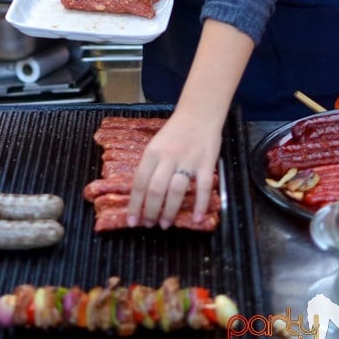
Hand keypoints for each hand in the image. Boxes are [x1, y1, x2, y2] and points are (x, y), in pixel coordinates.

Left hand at [127, 19, 253, 227]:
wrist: (199, 113)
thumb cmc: (176, 131)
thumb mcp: (156, 144)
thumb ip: (151, 166)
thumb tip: (143, 194)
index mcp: (152, 152)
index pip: (139, 182)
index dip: (135, 204)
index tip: (132, 221)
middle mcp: (168, 157)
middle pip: (155, 189)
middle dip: (150, 211)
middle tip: (150, 224)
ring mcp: (188, 160)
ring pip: (176, 191)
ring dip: (170, 211)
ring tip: (166, 224)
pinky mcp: (206, 163)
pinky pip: (203, 188)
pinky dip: (199, 205)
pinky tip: (196, 219)